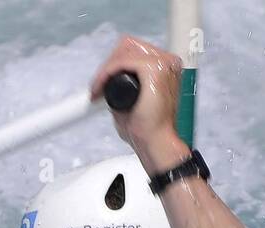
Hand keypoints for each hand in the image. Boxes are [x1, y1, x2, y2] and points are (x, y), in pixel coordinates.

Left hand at [90, 35, 187, 172]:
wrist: (155, 143)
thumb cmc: (148, 130)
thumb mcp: (132, 102)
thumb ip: (122, 88)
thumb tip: (106, 84)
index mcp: (165, 68)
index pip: (135, 51)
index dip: (114, 64)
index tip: (101, 84)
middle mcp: (167, 62)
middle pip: (129, 46)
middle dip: (108, 65)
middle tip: (97, 87)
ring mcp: (162, 63)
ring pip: (123, 51)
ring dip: (105, 70)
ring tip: (96, 90)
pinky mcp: (154, 69)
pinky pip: (121, 61)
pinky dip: (106, 73)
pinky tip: (99, 88)